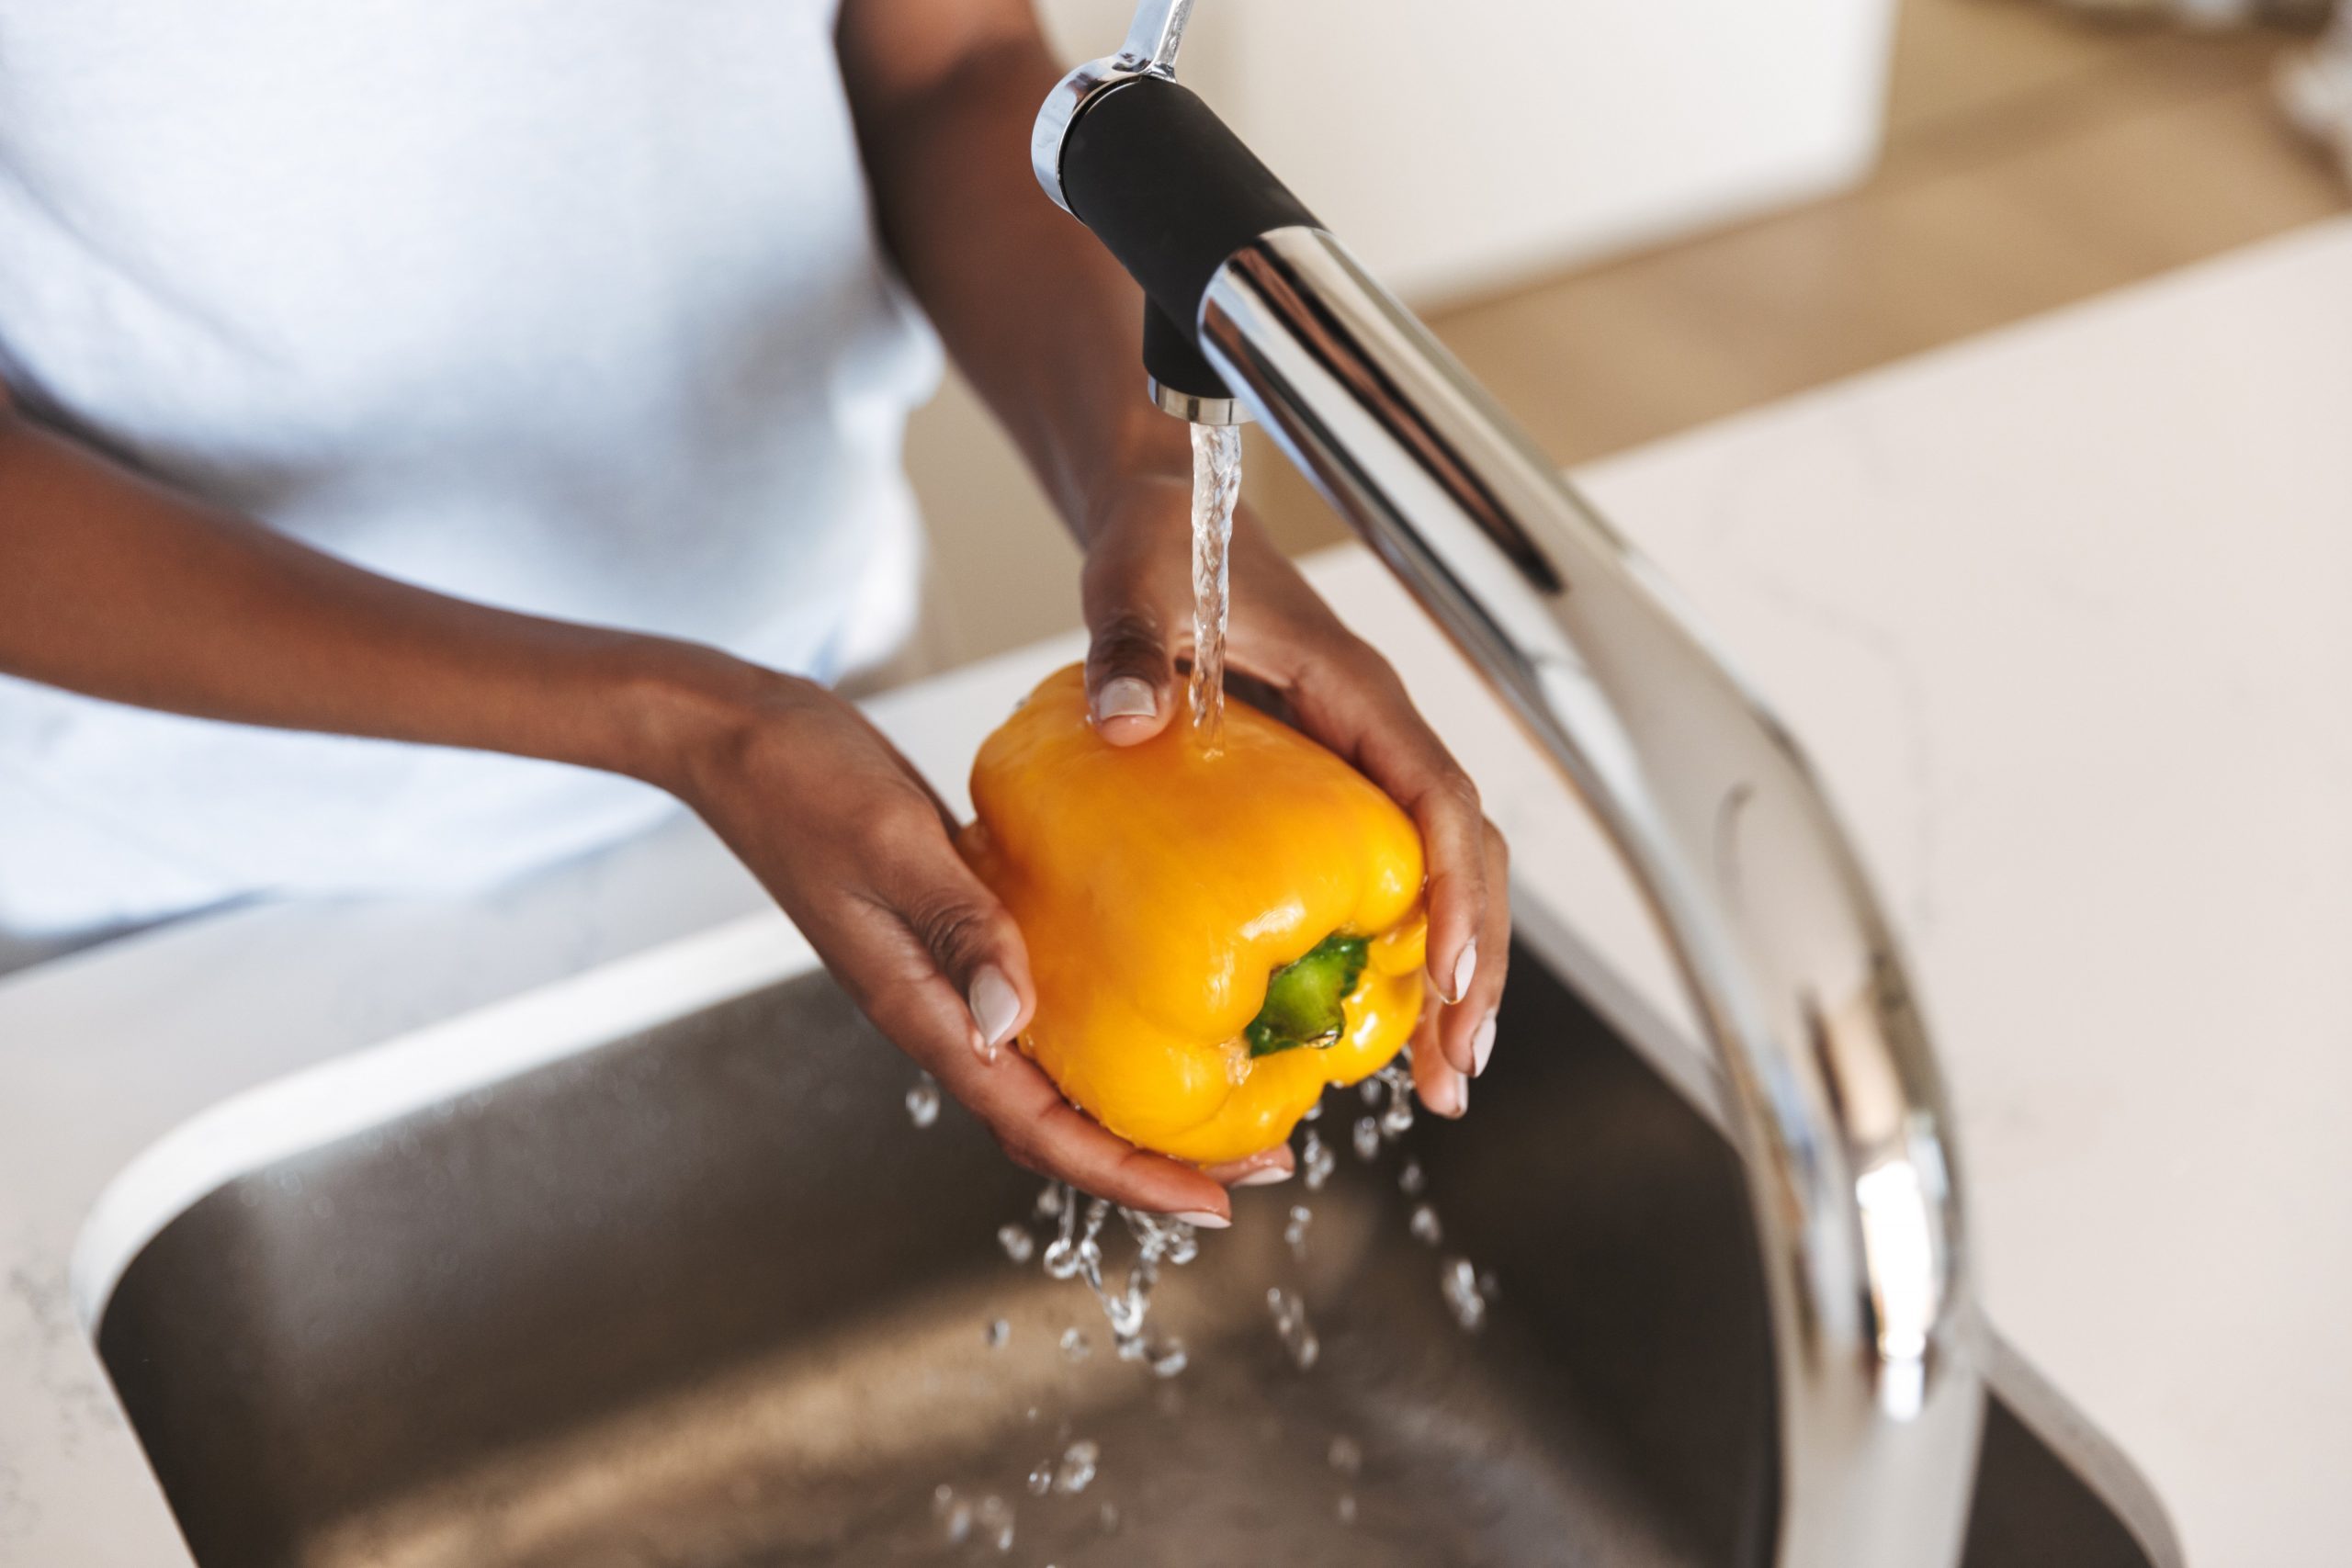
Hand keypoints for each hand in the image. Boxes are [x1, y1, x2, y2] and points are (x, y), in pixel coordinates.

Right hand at [664, 659, 1284, 1223]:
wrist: (738, 740)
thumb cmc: (803, 781)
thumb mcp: (890, 843)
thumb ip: (956, 924)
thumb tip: (1013, 1018)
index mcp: (920, 1010)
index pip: (1035, 1130)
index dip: (1127, 1175)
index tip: (1215, 1202)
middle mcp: (941, 1012)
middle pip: (1057, 1124)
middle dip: (1157, 1158)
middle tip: (1267, 1156)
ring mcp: (949, 980)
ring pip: (1054, 1075)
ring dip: (1139, 1103)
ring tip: (1237, 1098)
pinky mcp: (961, 936)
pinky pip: (1044, 1010)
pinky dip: (1106, 1030)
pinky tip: (1163, 1001)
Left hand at [1080, 474, 1510, 1117]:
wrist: (1168, 511)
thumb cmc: (1164, 538)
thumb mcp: (1136, 580)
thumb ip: (1129, 641)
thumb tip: (1127, 721)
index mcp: (1358, 693)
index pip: (1438, 795)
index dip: (1455, 890)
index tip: (1443, 977)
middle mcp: (1375, 739)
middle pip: (1462, 860)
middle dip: (1472, 969)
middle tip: (1454, 1074)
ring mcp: (1356, 772)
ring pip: (1434, 882)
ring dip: (1445, 979)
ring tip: (1435, 1082)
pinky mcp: (1322, 798)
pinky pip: (1378, 884)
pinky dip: (1388, 958)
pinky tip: (1367, 1029)